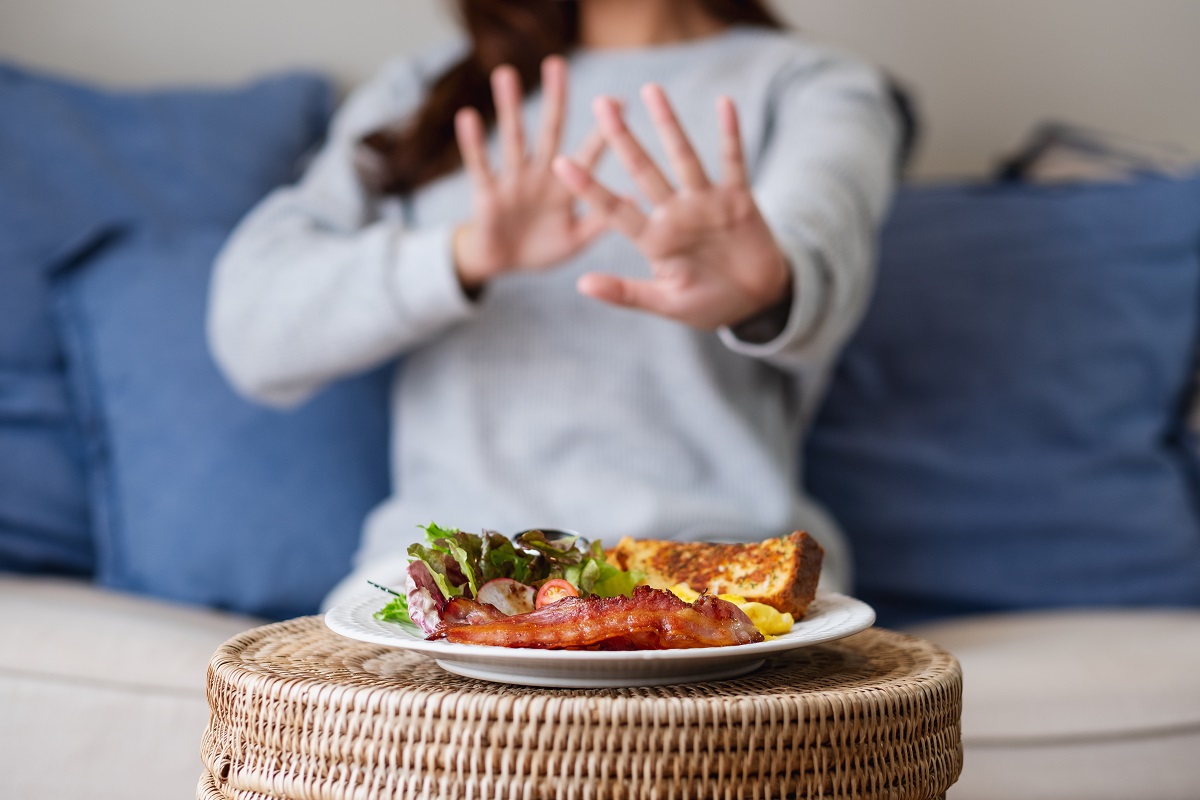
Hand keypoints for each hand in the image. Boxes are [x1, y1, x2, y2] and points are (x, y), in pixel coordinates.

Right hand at [452, 57, 606, 292]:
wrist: (504, 264)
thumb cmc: (543, 248)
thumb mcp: (576, 239)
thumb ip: (599, 222)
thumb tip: (634, 199)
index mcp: (566, 186)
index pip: (588, 153)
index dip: (604, 132)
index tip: (619, 100)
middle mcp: (540, 174)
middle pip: (549, 130)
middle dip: (554, 99)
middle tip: (557, 63)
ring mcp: (513, 181)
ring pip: (513, 138)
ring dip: (509, 108)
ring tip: (506, 75)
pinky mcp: (488, 193)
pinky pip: (480, 165)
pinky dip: (473, 143)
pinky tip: (468, 118)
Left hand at [552, 85, 790, 330]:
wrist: (756, 302)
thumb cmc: (707, 305)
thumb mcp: (665, 304)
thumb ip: (626, 293)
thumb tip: (581, 285)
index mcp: (652, 240)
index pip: (614, 210)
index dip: (589, 188)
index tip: (560, 163)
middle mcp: (674, 214)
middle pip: (643, 170)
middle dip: (622, 139)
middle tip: (601, 103)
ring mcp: (705, 203)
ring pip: (683, 156)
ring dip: (668, 124)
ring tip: (652, 90)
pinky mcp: (737, 199)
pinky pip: (732, 161)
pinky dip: (730, 134)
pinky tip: (724, 104)